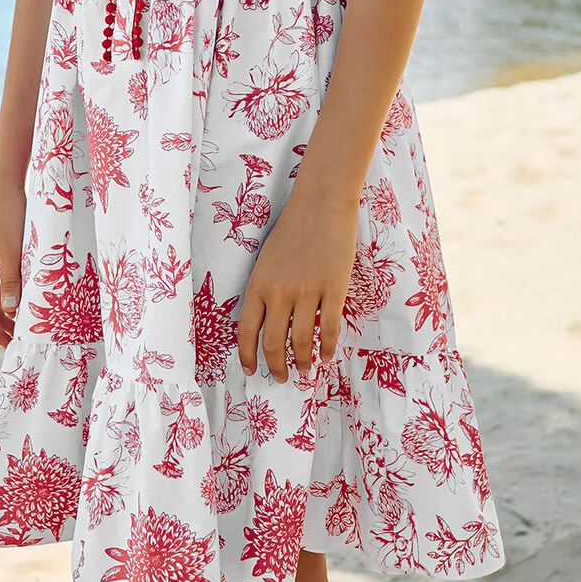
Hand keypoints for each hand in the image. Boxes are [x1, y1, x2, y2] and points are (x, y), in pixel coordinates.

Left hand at [237, 187, 358, 382]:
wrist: (321, 203)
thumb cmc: (293, 227)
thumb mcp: (268, 259)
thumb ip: (267, 289)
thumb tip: (270, 321)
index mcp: (259, 284)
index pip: (247, 331)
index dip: (247, 356)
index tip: (251, 371)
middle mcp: (280, 292)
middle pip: (273, 343)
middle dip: (276, 367)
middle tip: (281, 378)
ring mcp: (308, 292)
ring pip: (301, 342)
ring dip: (302, 362)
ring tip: (305, 371)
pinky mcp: (333, 289)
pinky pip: (329, 329)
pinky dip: (328, 348)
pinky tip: (327, 356)